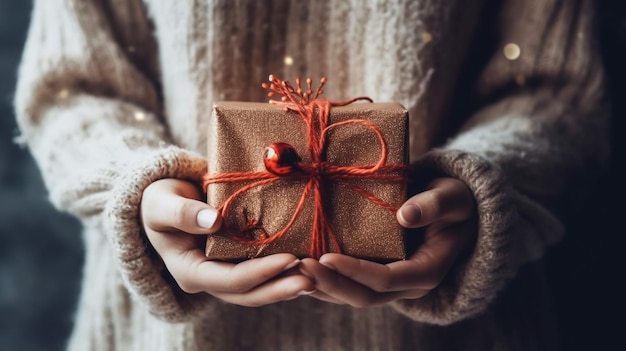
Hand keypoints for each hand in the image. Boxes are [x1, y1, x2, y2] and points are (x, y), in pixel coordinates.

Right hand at [140, 178, 314, 306]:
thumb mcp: (161, 202)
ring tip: (316, 278)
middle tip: (312, 279)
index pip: (230, 280)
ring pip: (257, 290)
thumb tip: (211, 221)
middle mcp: (208, 279)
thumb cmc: (159, 199)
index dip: (261, 272)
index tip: (289, 258)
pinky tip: (307, 268)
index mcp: (189, 271)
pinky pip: (261, 276)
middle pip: (248, 293)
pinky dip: (282, 274)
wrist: (163, 201)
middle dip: (280, 288)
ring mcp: (222, 275)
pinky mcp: (234, 265)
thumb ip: (182, 212)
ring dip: (285, 286)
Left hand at [299, 177, 476, 306]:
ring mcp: (391, 284)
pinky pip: (349, 285)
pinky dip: (325, 280)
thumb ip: (434, 204)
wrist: (455, 210)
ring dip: (322, 286)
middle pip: (363, 296)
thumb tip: (406, 215)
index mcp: (427, 271)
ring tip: (291, 269)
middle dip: (330, 283)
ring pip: (352, 296)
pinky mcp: (377, 275)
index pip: (386, 280)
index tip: (326, 256)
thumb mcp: (452, 196)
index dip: (355, 271)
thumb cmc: (455, 200)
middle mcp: (408, 285)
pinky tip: (299, 268)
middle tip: (299, 265)